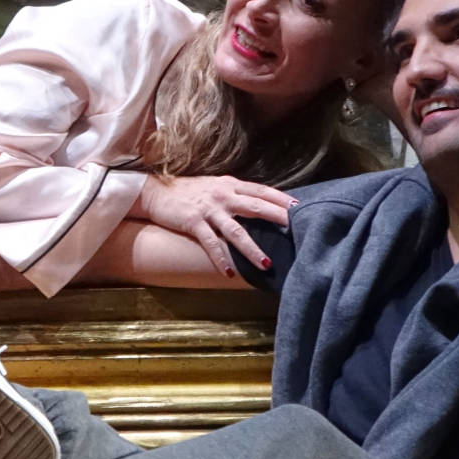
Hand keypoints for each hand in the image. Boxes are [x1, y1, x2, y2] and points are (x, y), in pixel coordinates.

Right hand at [131, 175, 292, 276]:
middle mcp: (223, 195)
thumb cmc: (190, 191)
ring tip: (266, 264)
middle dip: (278, 218)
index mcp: (231, 185)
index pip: (263, 191)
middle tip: (297, 231)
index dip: (282, 199)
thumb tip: (263, 205)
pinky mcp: (193, 222)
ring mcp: (208, 209)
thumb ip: (238, 194)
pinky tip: (229, 273)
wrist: (157, 191)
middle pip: (256, 207)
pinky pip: (210, 243)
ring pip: (236, 231)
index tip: (301, 208)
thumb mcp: (217, 186)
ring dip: (252, 249)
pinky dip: (220, 258)